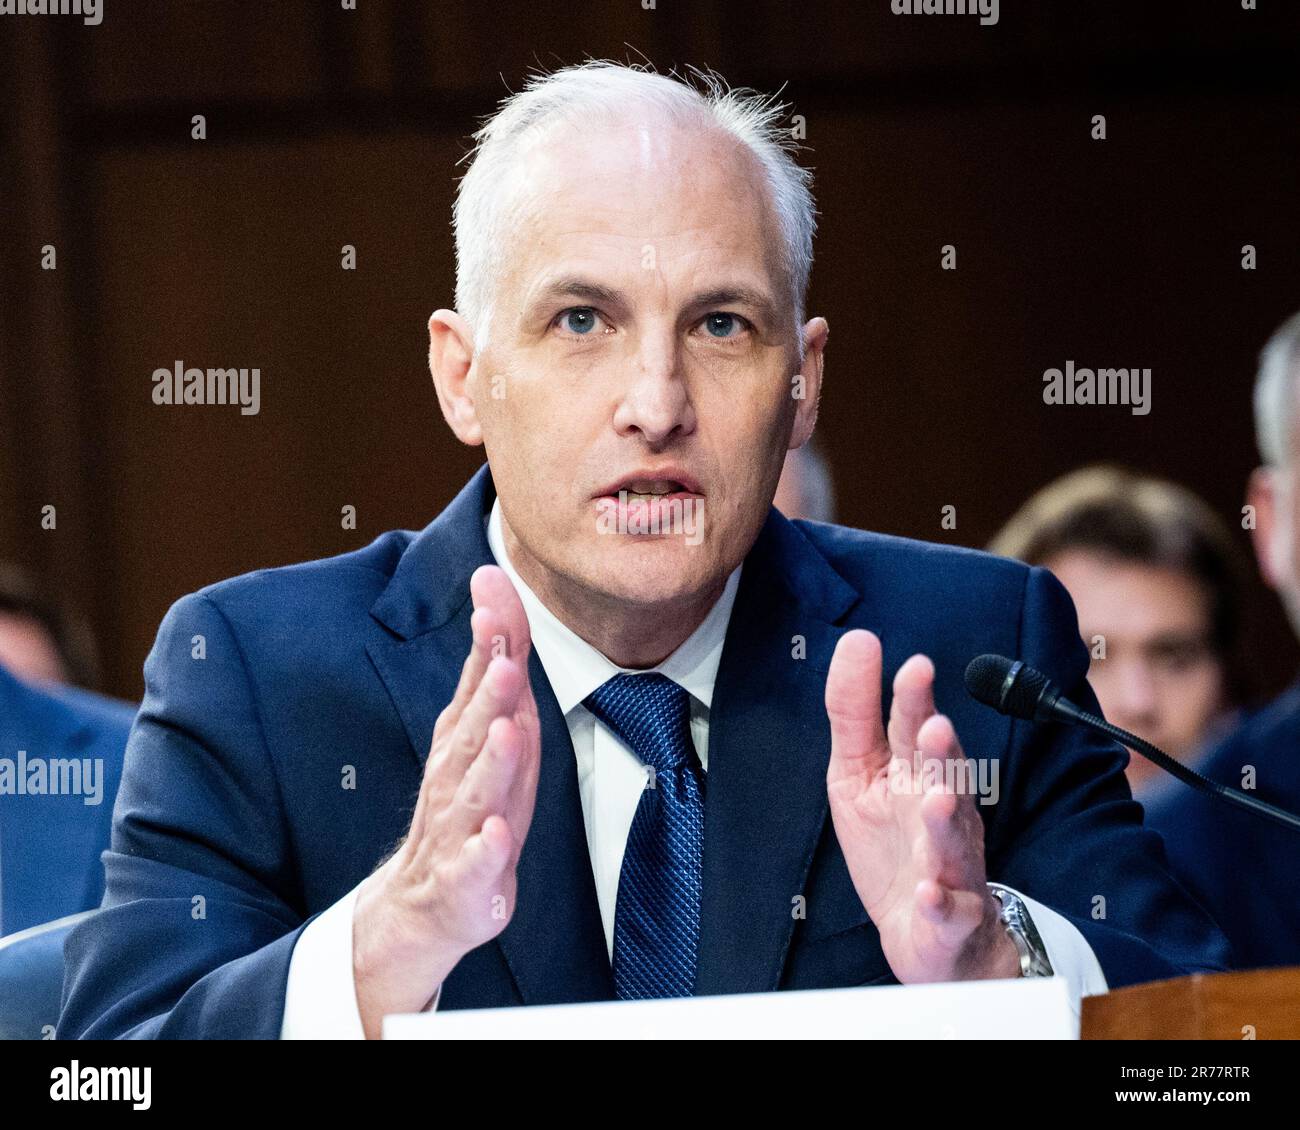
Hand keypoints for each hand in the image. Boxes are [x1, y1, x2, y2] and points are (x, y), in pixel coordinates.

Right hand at [352, 565, 541, 1037]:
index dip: (490, 637)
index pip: (478, 682)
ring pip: (475, 794)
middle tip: (506, 658)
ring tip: (507, 731)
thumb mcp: (484, 736)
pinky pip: (475, 868)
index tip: (493, 586)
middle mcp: (455, 779)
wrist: (423, 905)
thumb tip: (496, 588)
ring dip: (491, 762)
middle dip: (491, 694)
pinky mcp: (466, 883)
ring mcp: (458, 831)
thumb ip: (493, 669)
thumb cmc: (467, 810)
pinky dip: (485, 851)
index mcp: (462, 742)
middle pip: (473, 732)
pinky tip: (495, 835)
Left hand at [824, 629, 1018, 983]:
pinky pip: (949, 908)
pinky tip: (930, 891)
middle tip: (934, 727)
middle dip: (943, 754)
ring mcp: (950, 862)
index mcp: (918, 773)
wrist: (926, 931)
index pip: (916, 730)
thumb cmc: (893, 839)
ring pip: (953, 838)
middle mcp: (941, 811)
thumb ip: (855, 709)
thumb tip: (857, 639)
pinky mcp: (951, 914)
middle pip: (946, 777)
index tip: (915, 666)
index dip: (915, 701)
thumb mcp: (858, 769)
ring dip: (945, 818)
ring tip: (935, 798)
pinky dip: (942, 901)